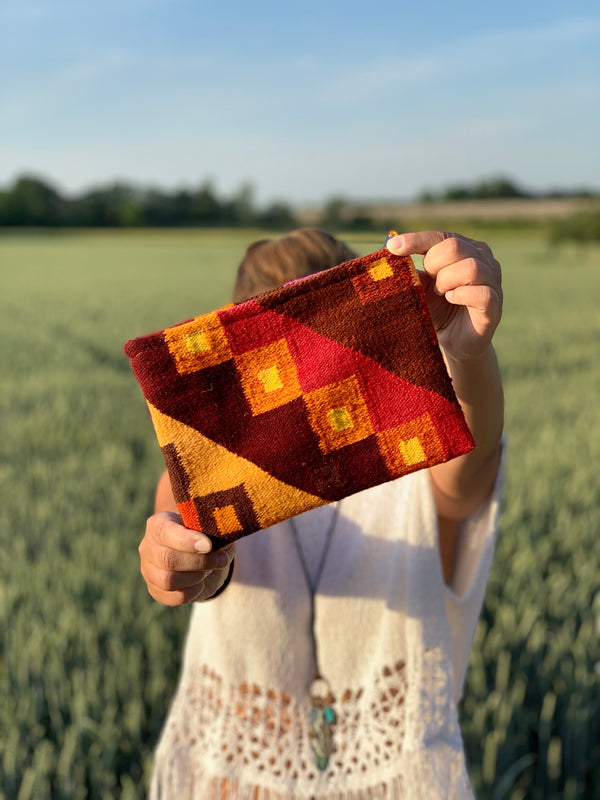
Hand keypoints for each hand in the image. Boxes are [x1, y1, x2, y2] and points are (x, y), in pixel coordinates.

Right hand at [139, 511, 234, 605]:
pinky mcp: (156, 591)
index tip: (209, 545)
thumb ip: (214, 528)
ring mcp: (149, 571)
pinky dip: (195, 591)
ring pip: (169, 581)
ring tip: (211, 568)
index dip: (187, 540)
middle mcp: (148, 547)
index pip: (164, 532)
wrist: (205, 558)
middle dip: (199, 561)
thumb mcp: (212, 527)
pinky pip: (176, 597)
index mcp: (158, 524)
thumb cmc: (207, 536)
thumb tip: (222, 532)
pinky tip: (202, 581)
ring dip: (198, 576)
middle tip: (220, 559)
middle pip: (168, 559)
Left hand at [387, 231, 501, 360]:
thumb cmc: (438, 309)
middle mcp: (484, 259)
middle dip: (434, 264)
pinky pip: (481, 293)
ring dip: (447, 281)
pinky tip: (452, 299)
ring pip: (470, 267)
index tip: (392, 248)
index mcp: (466, 248)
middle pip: (455, 246)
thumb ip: (411, 270)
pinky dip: (461, 295)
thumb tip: (389, 250)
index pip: (441, 236)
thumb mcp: (421, 287)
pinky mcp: (495, 305)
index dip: (416, 240)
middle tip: (430, 284)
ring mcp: (493, 281)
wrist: (454, 341)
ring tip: (441, 293)